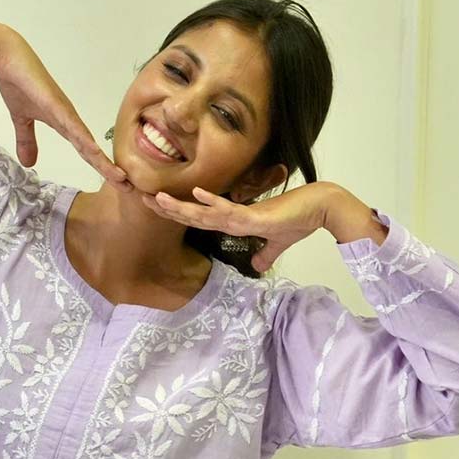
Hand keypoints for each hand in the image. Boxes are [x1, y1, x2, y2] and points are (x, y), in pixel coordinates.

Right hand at [0, 32, 130, 192]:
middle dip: (110, 171)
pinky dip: (83, 139)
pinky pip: (71, 125)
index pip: (87, 152)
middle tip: (130, 190)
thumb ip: (27, 140)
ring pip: (87, 142)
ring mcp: (64, 111)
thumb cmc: (18, 83)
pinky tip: (94, 152)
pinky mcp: (54, 102)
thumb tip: (29, 164)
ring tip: (120, 179)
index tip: (118, 186)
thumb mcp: (22, 119)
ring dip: (103, 161)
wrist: (7, 56)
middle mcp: (70, 119)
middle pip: (93, 151)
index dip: (102, 169)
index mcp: (65, 124)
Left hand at [139, 181, 331, 272]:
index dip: (176, 214)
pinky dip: (212, 202)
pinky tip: (196, 194)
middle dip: (166, 208)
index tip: (155, 208)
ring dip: (180, 206)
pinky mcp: (252, 216)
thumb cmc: (298, 221)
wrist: (318, 209)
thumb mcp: (277, 243)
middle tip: (140, 198)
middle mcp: (231, 215)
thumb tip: (258, 263)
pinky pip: (228, 210)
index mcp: (233, 220)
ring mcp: (240, 214)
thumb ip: (265, 252)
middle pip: (192, 214)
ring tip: (155, 199)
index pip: (198, 219)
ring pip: (203, 212)